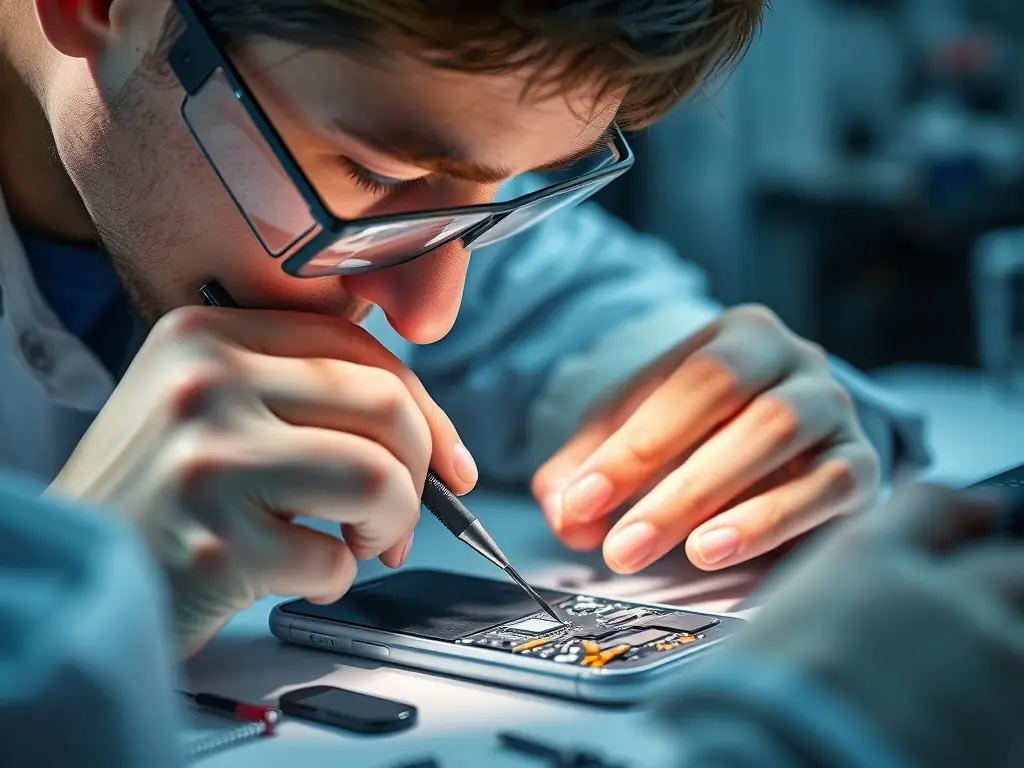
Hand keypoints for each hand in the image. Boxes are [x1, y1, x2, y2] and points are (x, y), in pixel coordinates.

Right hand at [47, 306, 476, 656]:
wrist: (77, 567)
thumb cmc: (160, 495)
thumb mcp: (210, 407)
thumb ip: (300, 393)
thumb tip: (429, 431)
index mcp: (207, 335)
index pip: (357, 347)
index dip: (425, 408)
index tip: (451, 462)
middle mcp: (204, 383)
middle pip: (384, 406)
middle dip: (419, 472)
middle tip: (398, 518)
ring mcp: (208, 461)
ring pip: (377, 476)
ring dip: (390, 525)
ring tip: (357, 545)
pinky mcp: (215, 544)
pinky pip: (333, 560)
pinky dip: (333, 579)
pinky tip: (292, 576)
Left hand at [533, 305, 879, 571]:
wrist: (778, 443)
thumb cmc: (695, 433)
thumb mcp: (634, 435)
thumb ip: (587, 467)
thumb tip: (564, 513)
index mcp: (741, 336)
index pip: (690, 381)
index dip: (635, 444)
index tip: (582, 502)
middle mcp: (799, 363)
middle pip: (742, 409)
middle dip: (676, 485)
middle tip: (621, 547)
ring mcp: (837, 411)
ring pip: (785, 440)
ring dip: (724, 504)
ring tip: (679, 555)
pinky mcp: (862, 466)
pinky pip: (831, 489)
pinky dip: (773, 524)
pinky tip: (719, 554)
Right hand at [658, 484, 1023, 766]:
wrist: (786, 764)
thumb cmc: (754, 703)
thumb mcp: (773, 626)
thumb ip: (827, 602)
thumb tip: (845, 605)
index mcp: (869, 560)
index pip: (930, 506)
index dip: (957, 509)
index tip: (978, 511)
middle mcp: (940, 597)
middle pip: (1007, 564)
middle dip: (1003, 575)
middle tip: (996, 592)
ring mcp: (991, 658)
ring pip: (1022, 633)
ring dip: (1006, 644)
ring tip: (979, 673)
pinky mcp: (1016, 723)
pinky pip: (1023, 697)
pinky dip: (1006, 701)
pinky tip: (976, 719)